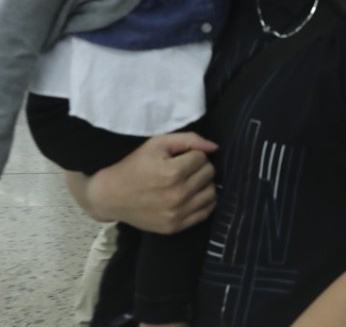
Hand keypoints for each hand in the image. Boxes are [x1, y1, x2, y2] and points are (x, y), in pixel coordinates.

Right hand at [83, 132, 217, 233]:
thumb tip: (215, 148)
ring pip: (211, 193)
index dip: (192, 154)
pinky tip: (192, 195)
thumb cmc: (133, 166)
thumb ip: (189, 140)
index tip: (179, 158)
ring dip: (204, 184)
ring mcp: (177, 214)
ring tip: (189, 182)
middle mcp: (178, 195)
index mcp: (172, 173)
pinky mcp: (175, 227)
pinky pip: (206, 212)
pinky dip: (204, 202)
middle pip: (209, 174)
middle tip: (184, 168)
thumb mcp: (156, 144)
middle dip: (199, 167)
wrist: (109, 197)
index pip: (202, 158)